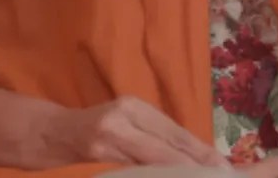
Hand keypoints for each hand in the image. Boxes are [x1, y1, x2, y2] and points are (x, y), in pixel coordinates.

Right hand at [42, 95, 229, 168]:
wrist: (53, 133)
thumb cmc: (96, 128)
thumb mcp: (126, 122)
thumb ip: (154, 135)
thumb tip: (196, 154)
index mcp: (135, 106)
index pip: (175, 131)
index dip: (200, 150)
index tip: (224, 165)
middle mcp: (124, 116)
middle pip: (168, 145)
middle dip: (195, 164)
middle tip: (222, 175)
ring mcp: (110, 134)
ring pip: (154, 159)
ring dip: (179, 171)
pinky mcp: (98, 151)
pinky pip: (135, 168)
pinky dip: (156, 175)